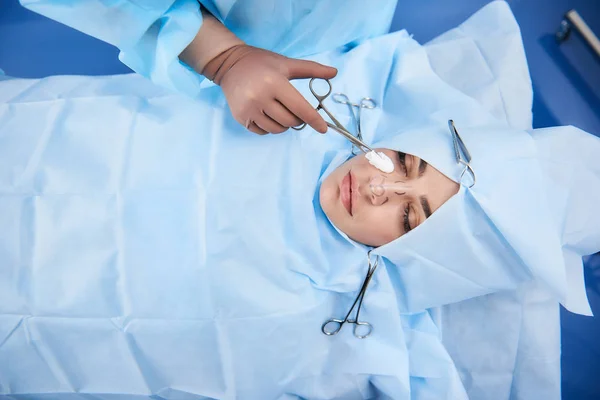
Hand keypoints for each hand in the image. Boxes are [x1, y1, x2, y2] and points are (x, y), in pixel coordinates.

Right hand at [202, 45, 336, 134]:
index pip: (300, 108)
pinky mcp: (241, 117)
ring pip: (277, 129)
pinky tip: (267, 114)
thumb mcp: (286, 63)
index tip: (323, 128)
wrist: (230, 65)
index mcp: (274, 83)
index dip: (314, 120)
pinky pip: (263, 132)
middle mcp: (260, 98)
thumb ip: (311, 69)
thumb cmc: (262, 63)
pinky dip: (270, 127)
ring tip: (280, 110)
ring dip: (284, 125)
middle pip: (290, 122)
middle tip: (294, 109)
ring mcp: (248, 109)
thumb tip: (334, 72)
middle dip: (297, 119)